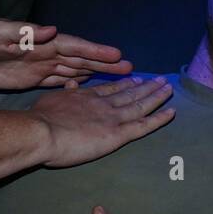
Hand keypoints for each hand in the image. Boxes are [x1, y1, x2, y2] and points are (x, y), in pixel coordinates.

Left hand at [0, 18, 132, 88]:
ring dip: (94, 73)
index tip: (117, 55)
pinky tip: (86, 87)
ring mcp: (38, 66)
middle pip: (80, 58)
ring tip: (117, 77)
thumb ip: (23, 32)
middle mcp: (44, 52)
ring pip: (73, 70)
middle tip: (130, 68)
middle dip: (104, 63)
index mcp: (39, 40)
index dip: (95, 51)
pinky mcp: (29, 79)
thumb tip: (52, 29)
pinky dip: (73, 83)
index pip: (73, 46)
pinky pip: (57, 81)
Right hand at [32, 76, 174, 167]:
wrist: (43, 130)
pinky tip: (171, 112)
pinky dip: (159, 118)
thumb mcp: (51, 99)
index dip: (125, 83)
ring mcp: (113, 117)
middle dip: (146, 86)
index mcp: (87, 96)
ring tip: (168, 88)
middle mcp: (104, 103)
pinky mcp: (118, 134)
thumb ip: (64, 94)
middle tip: (159, 80)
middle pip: (130, 93)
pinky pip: (144, 125)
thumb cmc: (41, 119)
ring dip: (157, 96)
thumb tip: (70, 85)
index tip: (135, 79)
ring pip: (140, 105)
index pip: (111, 88)